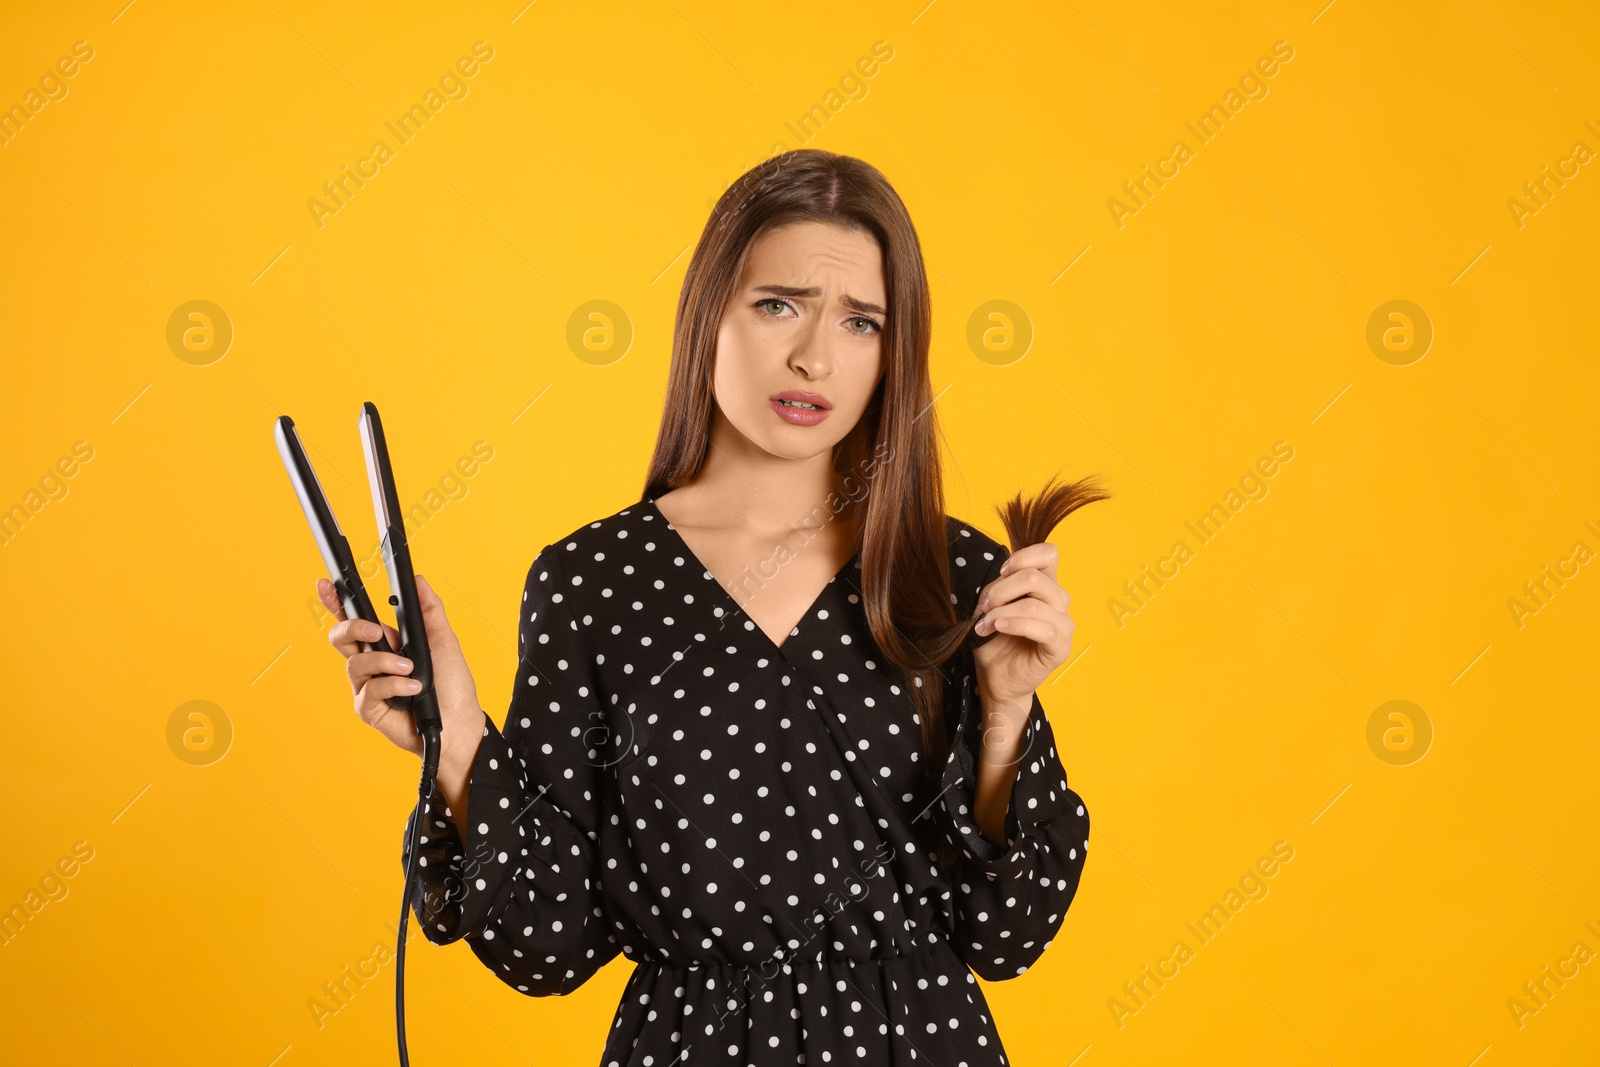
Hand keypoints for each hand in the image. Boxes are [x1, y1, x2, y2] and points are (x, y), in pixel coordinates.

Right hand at [317, 575, 486, 782]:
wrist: (459, 722)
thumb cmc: (452, 685)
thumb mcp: (443, 640)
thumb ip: (429, 610)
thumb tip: (419, 581)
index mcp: (386, 644)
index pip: (354, 620)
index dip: (336, 603)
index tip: (327, 585)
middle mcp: (372, 664)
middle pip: (340, 638)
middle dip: (353, 628)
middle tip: (375, 632)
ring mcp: (367, 686)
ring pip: (355, 664)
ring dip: (385, 663)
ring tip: (411, 670)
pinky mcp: (368, 709)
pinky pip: (369, 690)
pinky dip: (393, 685)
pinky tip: (412, 689)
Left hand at [970, 542, 1073, 711]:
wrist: (997, 677)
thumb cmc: (996, 639)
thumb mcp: (992, 605)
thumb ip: (1000, 587)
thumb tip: (1002, 577)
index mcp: (1046, 585)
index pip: (1049, 553)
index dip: (1023, 557)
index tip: (1001, 573)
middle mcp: (1059, 602)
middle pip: (1035, 577)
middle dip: (1001, 590)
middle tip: (984, 606)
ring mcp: (1063, 625)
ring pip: (1034, 604)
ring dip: (1001, 612)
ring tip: (984, 624)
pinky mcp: (1060, 648)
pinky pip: (1043, 629)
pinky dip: (1015, 625)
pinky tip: (998, 628)